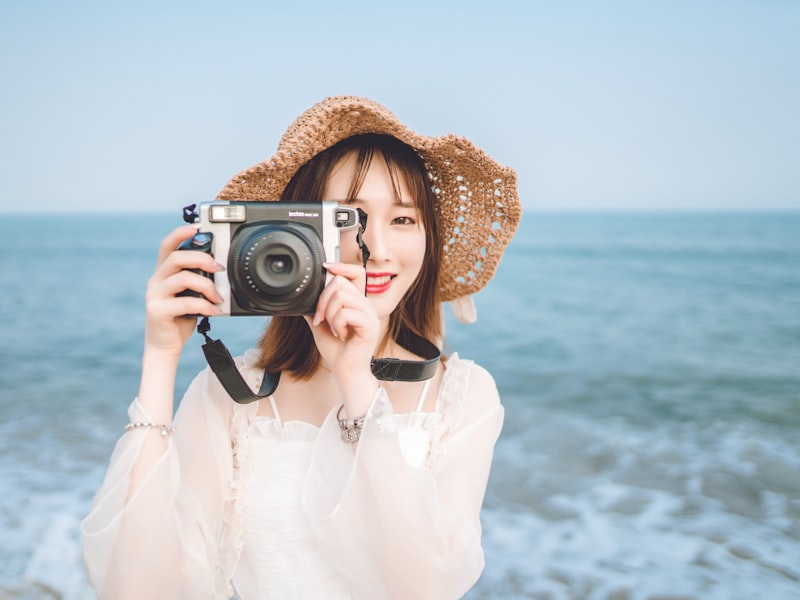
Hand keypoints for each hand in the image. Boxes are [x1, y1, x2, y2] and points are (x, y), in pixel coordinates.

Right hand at [143, 225, 224, 355]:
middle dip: (201, 258)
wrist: (165, 346)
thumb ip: (197, 281)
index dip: (180, 233)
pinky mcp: (157, 311)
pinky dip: (203, 306)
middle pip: (176, 257)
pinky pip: (184, 302)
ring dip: (206, 285)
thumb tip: (220, 269)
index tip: (197, 227)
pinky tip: (213, 311)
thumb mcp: (189, 295)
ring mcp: (154, 295)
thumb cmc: (180, 318)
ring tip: (218, 297)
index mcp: (163, 273)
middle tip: (219, 268)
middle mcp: (156, 281)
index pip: (167, 246)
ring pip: (182, 278)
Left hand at [306, 262, 379, 400]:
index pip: (356, 272)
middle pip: (340, 282)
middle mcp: (366, 305)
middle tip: (322, 319)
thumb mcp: (320, 325)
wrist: (346, 372)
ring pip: (341, 296)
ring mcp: (370, 314)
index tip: (326, 268)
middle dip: (323, 300)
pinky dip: (337, 324)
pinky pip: (346, 313)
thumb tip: (303, 296)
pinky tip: (341, 335)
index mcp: (357, 302)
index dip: (341, 266)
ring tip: (333, 328)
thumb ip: (315, 309)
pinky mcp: (370, 325)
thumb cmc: (337, 351)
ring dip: (329, 313)